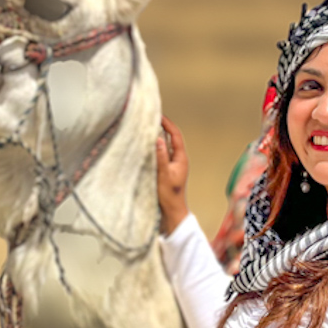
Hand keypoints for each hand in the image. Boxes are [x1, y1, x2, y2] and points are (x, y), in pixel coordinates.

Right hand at [155, 117, 189, 234]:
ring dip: (157, 136)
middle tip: (151, 118)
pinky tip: (145, 145)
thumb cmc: (169, 195)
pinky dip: (154, 147)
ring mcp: (172, 164)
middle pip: (171, 137)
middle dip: (162, 127)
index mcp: (181, 158)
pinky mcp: (166, 169)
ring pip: (165, 145)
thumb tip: (157, 139)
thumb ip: (160, 157)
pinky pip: (160, 153)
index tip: (158, 115)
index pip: (175, 135)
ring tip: (147, 127)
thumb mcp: (164, 175)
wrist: (172, 211)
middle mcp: (178, 159)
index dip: (167, 124)